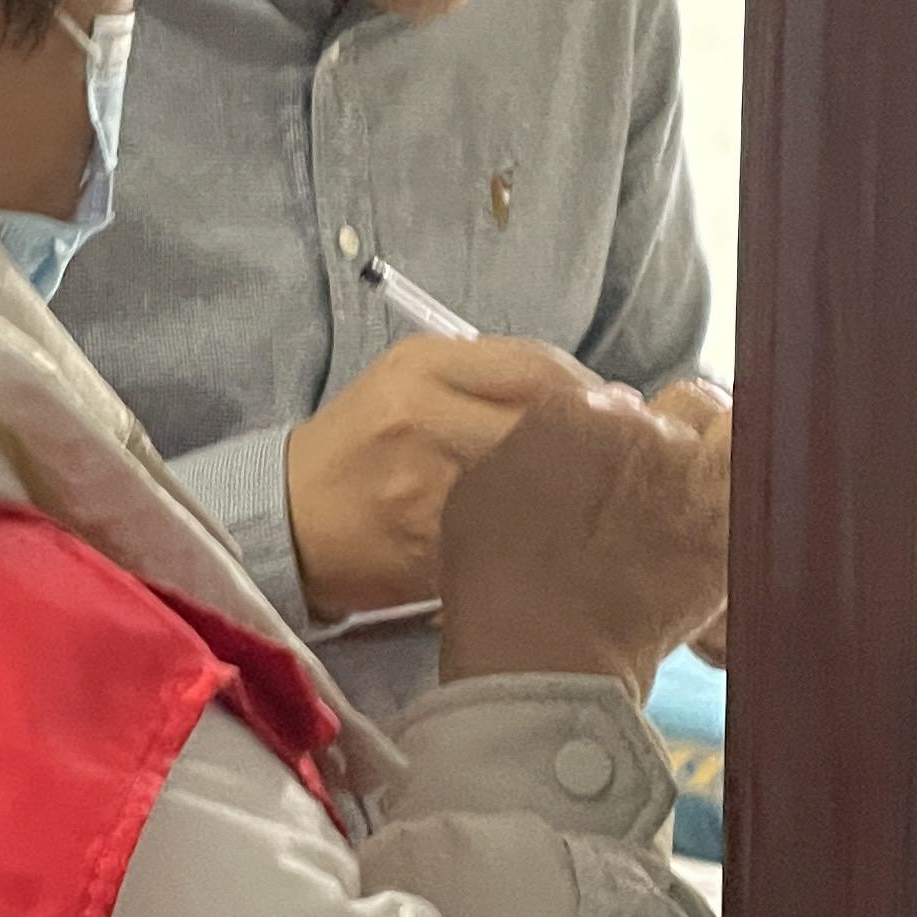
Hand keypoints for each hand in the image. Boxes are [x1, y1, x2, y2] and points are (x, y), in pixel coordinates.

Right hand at [283, 336, 600, 619]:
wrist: (288, 521)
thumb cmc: (362, 445)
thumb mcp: (412, 383)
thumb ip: (493, 379)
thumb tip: (599, 402)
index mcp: (421, 368)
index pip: (537, 367)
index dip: (592, 395)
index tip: (625, 417)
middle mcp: (422, 418)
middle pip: (544, 426)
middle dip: (596, 450)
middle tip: (627, 467)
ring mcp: (424, 488)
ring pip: (533, 488)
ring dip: (577, 500)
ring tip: (598, 507)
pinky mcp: (427, 549)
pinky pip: (508, 541)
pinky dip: (542, 543)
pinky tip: (556, 545)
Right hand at [437, 383, 737, 693]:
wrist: (546, 648)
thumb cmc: (499, 583)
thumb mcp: (480, 490)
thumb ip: (530, 448)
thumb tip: (555, 445)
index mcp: (574, 409)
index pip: (606, 399)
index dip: (603, 436)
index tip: (598, 467)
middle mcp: (639, 425)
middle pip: (664, 408)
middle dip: (656, 438)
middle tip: (642, 483)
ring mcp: (690, 470)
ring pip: (719, 420)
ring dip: (709, 442)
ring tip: (693, 480)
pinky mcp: (726, 520)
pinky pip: (751, 476)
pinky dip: (739, 486)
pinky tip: (716, 514)